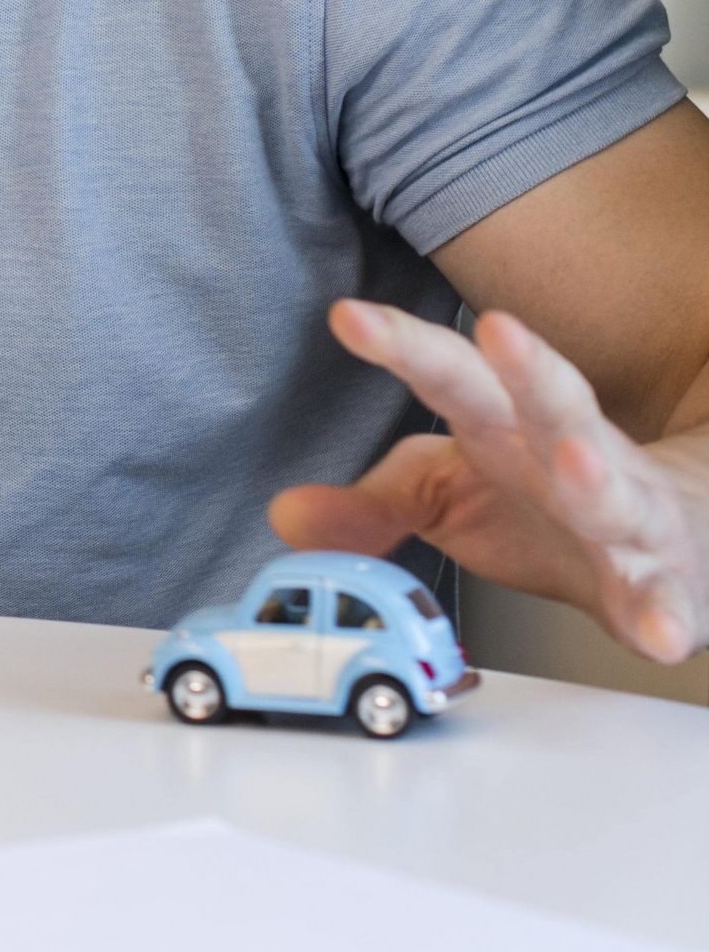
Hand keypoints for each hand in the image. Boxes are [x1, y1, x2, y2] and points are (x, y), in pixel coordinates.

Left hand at [270, 300, 708, 661]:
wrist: (666, 542)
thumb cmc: (542, 506)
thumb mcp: (445, 491)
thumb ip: (370, 500)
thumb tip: (285, 512)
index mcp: (505, 429)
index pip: (451, 373)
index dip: (402, 343)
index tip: (348, 316)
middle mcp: (569, 457)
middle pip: (552, 402)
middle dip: (528, 366)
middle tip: (499, 326)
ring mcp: (624, 517)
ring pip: (614, 491)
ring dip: (596, 473)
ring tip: (574, 456)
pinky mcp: (661, 583)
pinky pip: (661, 599)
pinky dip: (660, 615)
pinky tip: (656, 634)